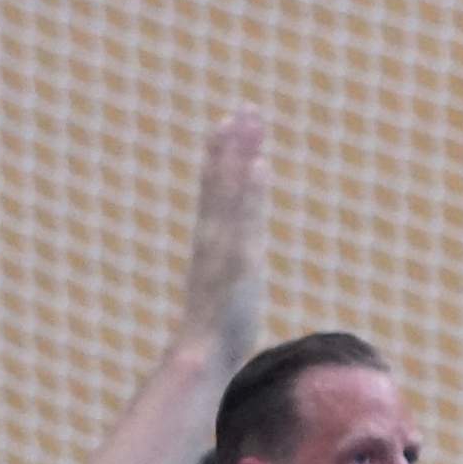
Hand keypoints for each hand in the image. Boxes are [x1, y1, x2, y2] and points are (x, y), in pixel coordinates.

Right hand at [181, 109, 271, 363]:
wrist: (201, 355)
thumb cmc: (218, 330)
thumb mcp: (230, 292)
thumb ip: (233, 272)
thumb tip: (239, 266)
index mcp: (212, 243)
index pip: (217, 192)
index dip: (222, 158)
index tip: (228, 124)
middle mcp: (214, 237)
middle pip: (223, 182)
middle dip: (232, 144)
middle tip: (244, 108)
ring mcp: (223, 245)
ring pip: (231, 190)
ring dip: (240, 154)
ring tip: (248, 121)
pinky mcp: (236, 258)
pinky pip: (244, 214)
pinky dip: (250, 189)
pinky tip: (261, 164)